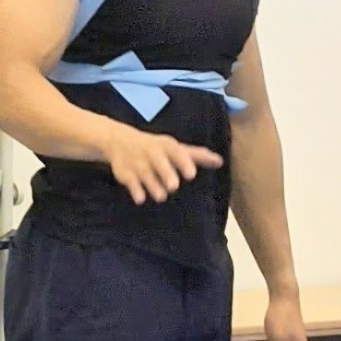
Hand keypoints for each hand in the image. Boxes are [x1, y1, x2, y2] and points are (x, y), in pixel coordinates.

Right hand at [100, 124, 224, 205]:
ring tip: (161, 197)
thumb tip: (220, 161)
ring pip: (146, 175)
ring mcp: (138, 163)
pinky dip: (135, 190)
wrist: (120, 141)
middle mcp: (152, 153)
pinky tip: (141, 199)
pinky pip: (130, 183)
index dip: (184, 163)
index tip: (191, 175)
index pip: (177, 153)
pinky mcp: (125, 174)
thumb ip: (197, 156)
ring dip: (153, 186)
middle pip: (160, 163)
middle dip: (166, 173)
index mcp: (167, 146)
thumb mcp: (175, 148)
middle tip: (173, 186)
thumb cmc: (156, 148)